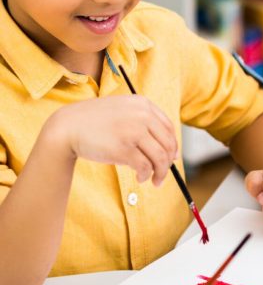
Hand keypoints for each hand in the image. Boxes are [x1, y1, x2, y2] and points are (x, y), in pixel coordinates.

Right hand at [48, 96, 177, 184]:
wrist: (67, 126)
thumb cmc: (96, 123)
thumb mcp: (123, 112)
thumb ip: (144, 124)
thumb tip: (171, 152)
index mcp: (142, 104)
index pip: (169, 128)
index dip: (173, 146)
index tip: (171, 158)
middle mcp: (141, 115)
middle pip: (168, 144)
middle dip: (168, 163)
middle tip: (163, 174)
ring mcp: (133, 131)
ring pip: (160, 157)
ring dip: (160, 172)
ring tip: (155, 180)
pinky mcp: (123, 148)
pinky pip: (145, 166)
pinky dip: (146, 175)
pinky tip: (141, 178)